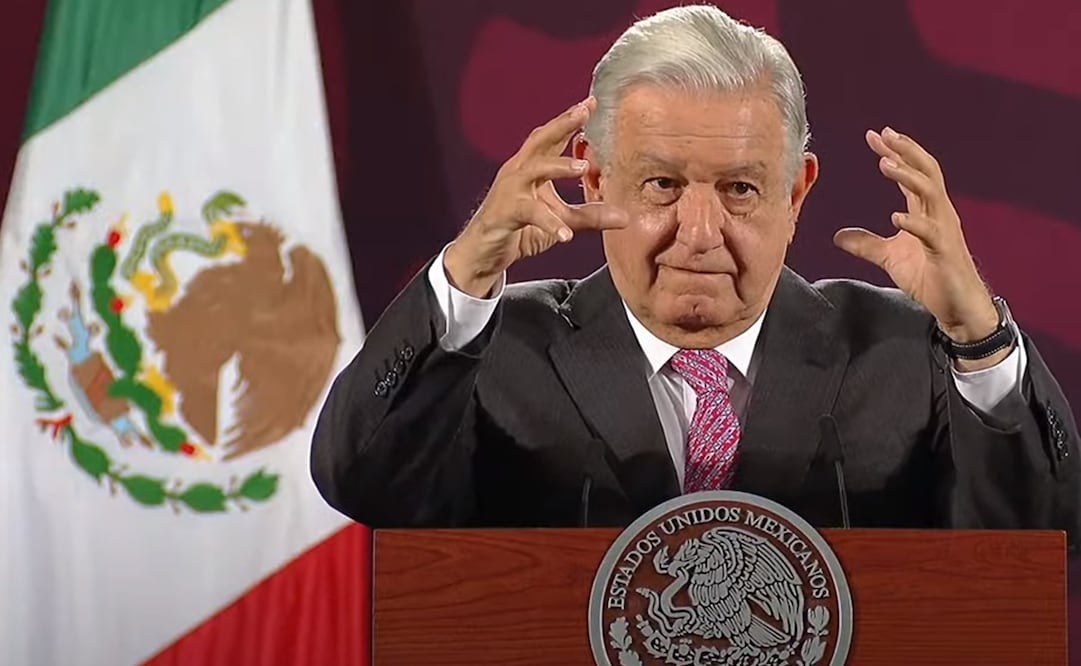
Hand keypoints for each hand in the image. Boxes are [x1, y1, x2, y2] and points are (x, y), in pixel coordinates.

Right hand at [444, 97, 628, 297]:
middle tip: (583, 111)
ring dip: (558, 166)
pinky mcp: (504, 213)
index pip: (552, 137)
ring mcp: (509, 191)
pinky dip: (549, 223)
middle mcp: (518, 172)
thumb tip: (625, 217)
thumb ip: (590, 217)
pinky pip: (529, 213)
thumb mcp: (561, 221)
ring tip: (582, 166)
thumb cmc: (519, 229)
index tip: (592, 102)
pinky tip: (565, 235)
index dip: (570, 119)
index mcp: (531, 168)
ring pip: (534, 170)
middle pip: (540, 140)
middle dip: (562, 124)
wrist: (484, 253)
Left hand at [833, 128, 1005, 368]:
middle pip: (926, 172)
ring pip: (931, 193)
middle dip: (906, 151)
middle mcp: (939, 214)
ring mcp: (944, 231)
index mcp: (926, 211)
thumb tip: (838, 236)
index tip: (875, 135)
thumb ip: (866, 244)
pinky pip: (931, 233)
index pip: (912, 173)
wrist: (955, 306)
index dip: (896, 153)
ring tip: (885, 163)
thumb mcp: (890, 257)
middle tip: (884, 134)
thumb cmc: (929, 277)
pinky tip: (895, 217)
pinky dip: (913, 223)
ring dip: (908, 177)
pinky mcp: (945, 252)